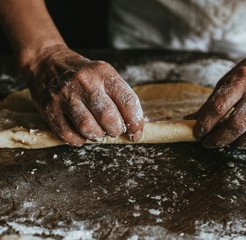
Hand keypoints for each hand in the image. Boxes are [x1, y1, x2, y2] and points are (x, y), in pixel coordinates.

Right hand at [21, 45, 143, 145]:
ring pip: (87, 127)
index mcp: (103, 73)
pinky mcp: (49, 108)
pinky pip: (67, 134)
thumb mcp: (105, 76)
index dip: (136, 123)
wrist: (48, 63)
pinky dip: (78, 140)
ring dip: (97, 135)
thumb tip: (133, 128)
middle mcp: (84, 82)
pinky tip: (81, 133)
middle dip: (116, 130)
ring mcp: (64, 95)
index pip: (128, 101)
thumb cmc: (84, 75)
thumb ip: (120, 97)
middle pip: (108, 116)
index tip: (135, 133)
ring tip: (98, 132)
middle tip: (114, 130)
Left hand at [190, 49, 245, 148]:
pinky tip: (245, 141)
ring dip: (236, 144)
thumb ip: (212, 101)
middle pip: (236, 125)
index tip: (198, 132)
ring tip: (227, 141)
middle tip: (208, 142)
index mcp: (242, 79)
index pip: (219, 106)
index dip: (205, 123)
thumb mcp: (228, 79)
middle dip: (218, 139)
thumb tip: (191, 120)